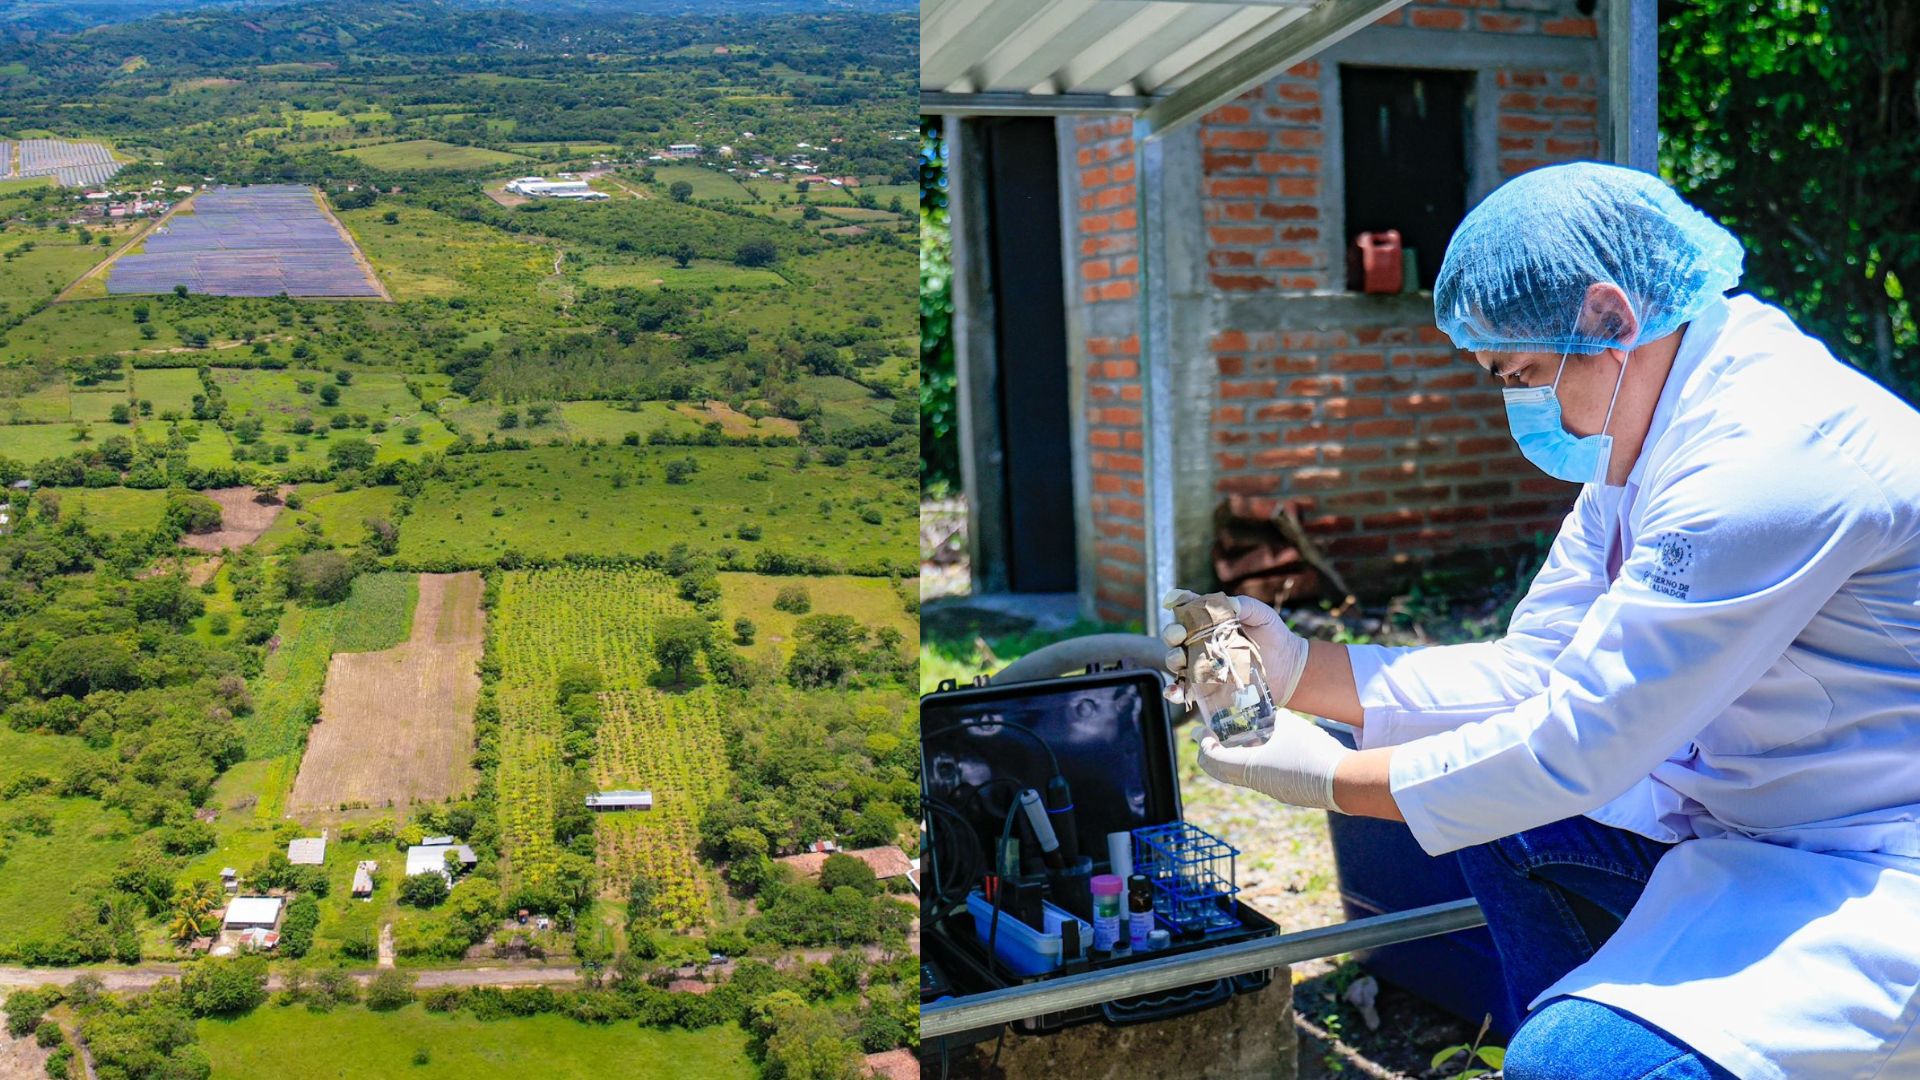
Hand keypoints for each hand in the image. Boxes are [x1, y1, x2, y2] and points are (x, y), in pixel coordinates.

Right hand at [1159, 591, 1310, 706]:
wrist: (1288, 668)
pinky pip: (1184, 691)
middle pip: (1174, 636)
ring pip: (1175, 662)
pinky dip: (1174, 692)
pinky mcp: (1206, 689)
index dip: (1176, 604)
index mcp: (1209, 622)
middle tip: (1181, 635)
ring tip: (1181, 660)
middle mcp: (1200, 642)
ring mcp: (1201, 666)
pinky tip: (1175, 690)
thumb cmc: (1274, 637)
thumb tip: (1228, 602)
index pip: (1185, 610)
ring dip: (1172, 659)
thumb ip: (1244, 605)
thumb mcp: (1262, 615)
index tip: (1173, 603)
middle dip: (1171, 633)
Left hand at [1194, 720, 1351, 811]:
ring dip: (1236, 757)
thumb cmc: (1312, 751)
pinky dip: (1255, 762)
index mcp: (1249, 767)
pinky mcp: (1287, 792)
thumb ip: (1276, 718)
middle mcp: (1256, 782)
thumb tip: (1273, 715)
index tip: (1202, 732)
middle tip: (1212, 738)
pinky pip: (1261, 776)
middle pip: (1222, 771)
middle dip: (1214, 754)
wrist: (1343, 781)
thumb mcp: (1290, 726)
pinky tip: (1267, 747)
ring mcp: (1272, 790)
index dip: (1204, 745)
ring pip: (1242, 775)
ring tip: (1240, 738)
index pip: (1213, 759)